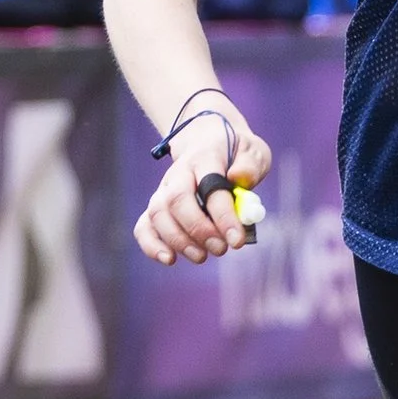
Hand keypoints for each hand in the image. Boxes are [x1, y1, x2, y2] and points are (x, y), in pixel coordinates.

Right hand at [134, 104, 271, 265]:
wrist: (208, 139)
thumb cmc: (236, 152)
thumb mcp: (253, 151)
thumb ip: (250, 165)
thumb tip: (239, 178)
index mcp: (205, 157)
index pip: (210, 186)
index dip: (223, 216)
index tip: (237, 240)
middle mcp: (179, 172)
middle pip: (176, 200)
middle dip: (197, 230)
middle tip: (220, 249)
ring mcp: (164, 189)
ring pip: (157, 214)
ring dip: (178, 240)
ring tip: (202, 256)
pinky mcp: (158, 205)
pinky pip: (144, 225)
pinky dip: (151, 245)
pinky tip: (170, 259)